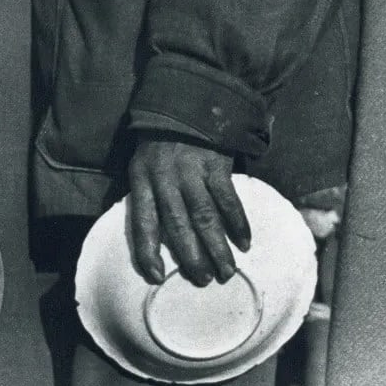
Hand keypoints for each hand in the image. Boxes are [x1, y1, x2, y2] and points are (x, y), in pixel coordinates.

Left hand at [127, 137, 250, 285]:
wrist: (187, 105)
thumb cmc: (161, 145)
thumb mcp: (142, 166)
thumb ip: (146, 198)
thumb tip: (151, 240)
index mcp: (141, 180)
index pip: (142, 223)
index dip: (148, 252)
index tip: (157, 276)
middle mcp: (165, 179)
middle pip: (178, 225)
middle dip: (191, 257)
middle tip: (202, 281)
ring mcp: (192, 171)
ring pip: (205, 217)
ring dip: (217, 247)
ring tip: (226, 271)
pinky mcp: (217, 164)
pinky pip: (228, 200)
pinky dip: (238, 223)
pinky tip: (244, 243)